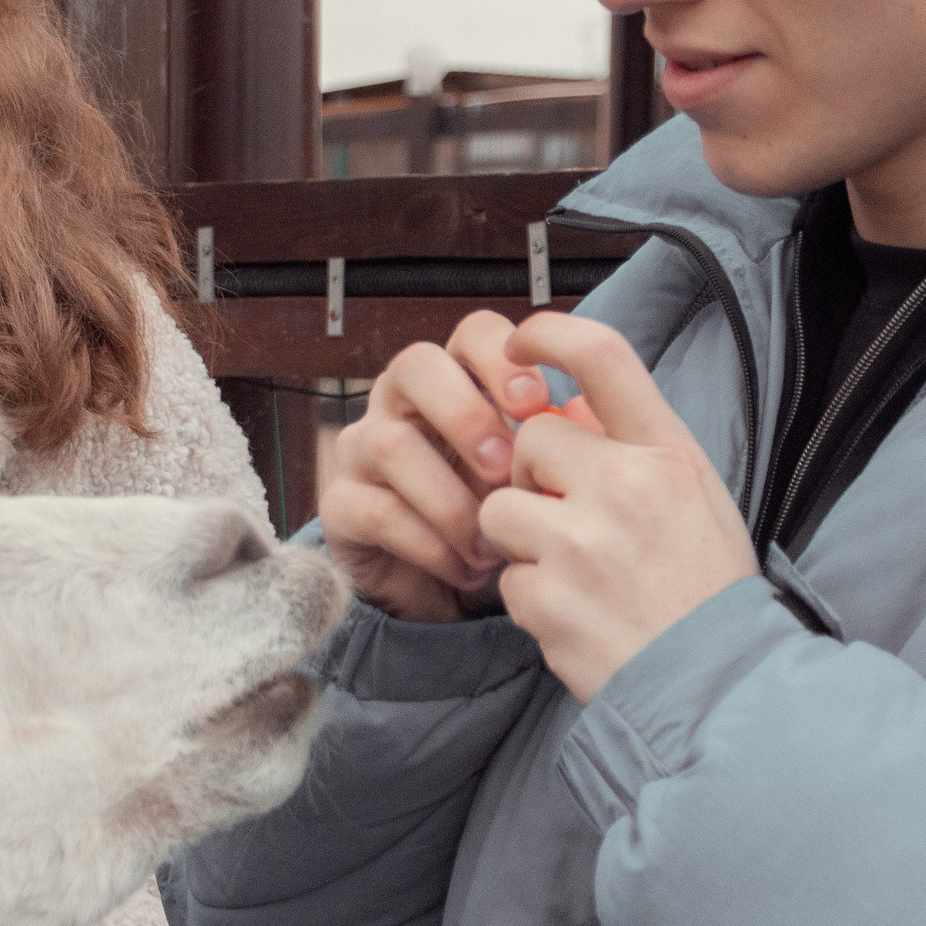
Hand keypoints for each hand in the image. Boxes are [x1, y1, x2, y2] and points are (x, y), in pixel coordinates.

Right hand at [319, 311, 589, 620]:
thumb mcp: (535, 479)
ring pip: (389, 443)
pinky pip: (376, 511)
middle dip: (465, 414)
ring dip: (451, 499)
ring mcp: (361, 450)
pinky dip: (430, 544)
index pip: (472, 332)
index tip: (536, 405)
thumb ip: (562, 446)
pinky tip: (466, 568)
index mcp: (457, 380)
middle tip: (504, 468)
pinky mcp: (340, 506)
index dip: (502, 358)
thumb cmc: (499, 518)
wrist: (447, 593)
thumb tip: (585, 417)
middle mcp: (400, 402)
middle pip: (414, 365)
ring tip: (492, 543)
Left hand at [480, 312, 756, 702]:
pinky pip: (507, 579)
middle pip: (530, 439)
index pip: (602, 355)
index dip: (550, 335)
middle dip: (531, 475)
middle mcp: (625, 486)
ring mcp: (581, 544)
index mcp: (668, 453)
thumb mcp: (694, 497)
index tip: (522, 344)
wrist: (717, 686)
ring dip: (522, 540)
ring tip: (574, 572)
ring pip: (500, 509)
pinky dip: (531, 599)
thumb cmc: (706, 588)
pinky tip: (577, 615)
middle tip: (566, 516)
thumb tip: (564, 410)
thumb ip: (635, 450)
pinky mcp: (549, 599)